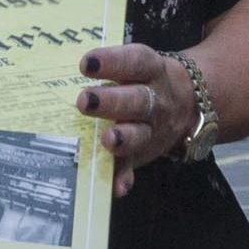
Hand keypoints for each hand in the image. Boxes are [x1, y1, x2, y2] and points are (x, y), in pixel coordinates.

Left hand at [77, 43, 193, 196]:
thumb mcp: (137, 65)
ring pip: (140, 134)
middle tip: (84, 101)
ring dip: (123, 139)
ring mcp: (152, 129)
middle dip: (111, 102)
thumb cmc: (144, 78)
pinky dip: (125, 177)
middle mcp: (156, 99)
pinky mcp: (144, 153)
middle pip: (137, 100)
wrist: (189, 102)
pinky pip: (135, 166)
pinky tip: (116, 186)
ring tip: (106, 140)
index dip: (112, 62)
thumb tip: (59, 68)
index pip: (134, 62)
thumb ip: (107, 67)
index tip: (86, 64)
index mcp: (151, 70)